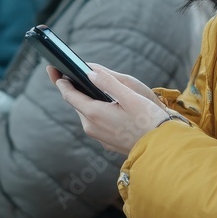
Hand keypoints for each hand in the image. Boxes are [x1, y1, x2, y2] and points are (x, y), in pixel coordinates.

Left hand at [50, 66, 178, 155]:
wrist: (163, 148)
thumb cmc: (149, 120)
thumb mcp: (130, 96)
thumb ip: (108, 82)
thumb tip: (88, 72)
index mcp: (94, 114)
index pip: (69, 95)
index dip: (60, 81)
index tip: (53, 69)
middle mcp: (92, 127)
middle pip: (77, 104)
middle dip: (72, 88)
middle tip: (68, 73)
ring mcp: (99, 137)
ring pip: (86, 113)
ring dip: (84, 100)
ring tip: (85, 85)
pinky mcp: (107, 142)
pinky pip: (95, 122)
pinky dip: (94, 110)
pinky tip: (103, 103)